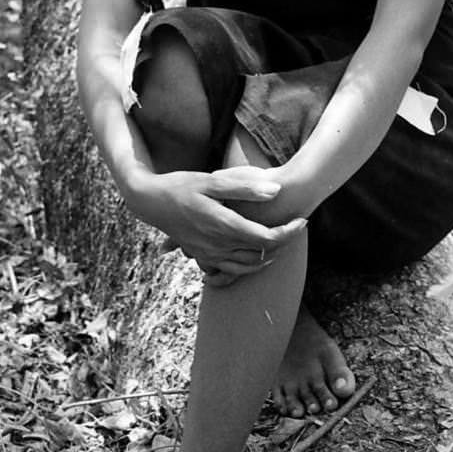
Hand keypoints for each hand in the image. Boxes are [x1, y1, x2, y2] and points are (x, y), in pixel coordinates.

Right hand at [130, 166, 306, 282]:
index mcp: (224, 225)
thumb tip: (276, 190)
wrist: (150, 201)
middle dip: (283, 243)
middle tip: (297, 228)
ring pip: (247, 266)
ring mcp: (208, 253)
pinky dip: (247, 267)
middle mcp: (217, 244)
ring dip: (268, 257)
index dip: (289, 232)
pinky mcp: (201, 256)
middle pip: (261, 253)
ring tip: (282, 242)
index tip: (302, 220)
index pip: (267, 238)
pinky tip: (256, 257)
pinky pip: (230, 270)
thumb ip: (244, 188)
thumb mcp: (211, 181)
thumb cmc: (181, 185)